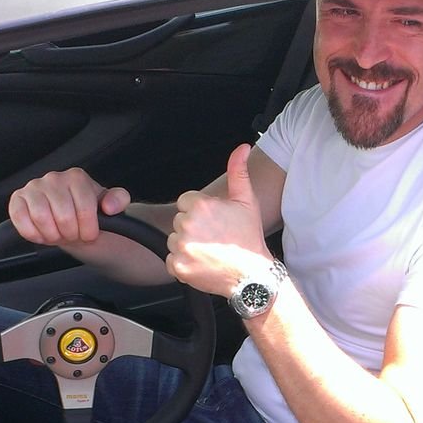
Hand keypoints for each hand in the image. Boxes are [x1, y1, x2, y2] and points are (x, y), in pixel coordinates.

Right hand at [9, 167, 131, 245]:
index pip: (85, 210)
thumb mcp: (111, 207)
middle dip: (71, 234)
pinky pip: (20, 220)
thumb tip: (109, 206)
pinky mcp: (17, 200)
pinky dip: (33, 234)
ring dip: (53, 235)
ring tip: (59, 232)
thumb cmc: (89, 213)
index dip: (88, 229)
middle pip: (63, 217)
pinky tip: (43, 233)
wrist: (72, 221)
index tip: (89, 232)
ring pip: (42, 219)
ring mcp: (33, 188)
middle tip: (73, 233)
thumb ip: (118, 201)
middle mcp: (53, 178)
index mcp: (76, 177)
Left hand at [167, 144, 271, 297]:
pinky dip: (182, 263)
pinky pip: (170, 260)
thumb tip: (242, 147)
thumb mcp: (246, 201)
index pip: (186, 202)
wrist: (252, 275)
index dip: (200, 212)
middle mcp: (188, 225)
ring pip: (173, 239)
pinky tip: (202, 263)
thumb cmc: (249, 237)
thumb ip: (238, 171)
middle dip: (193, 228)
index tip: (215, 223)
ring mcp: (181, 247)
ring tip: (209, 251)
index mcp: (201, 206)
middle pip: (178, 220)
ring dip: (186, 245)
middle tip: (214, 238)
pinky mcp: (178, 266)